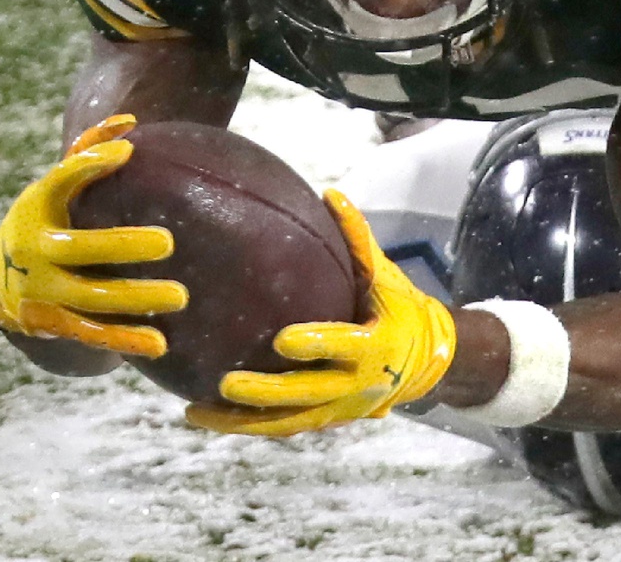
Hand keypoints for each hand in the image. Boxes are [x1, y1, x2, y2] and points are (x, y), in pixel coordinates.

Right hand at [0, 114, 186, 357]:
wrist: (3, 275)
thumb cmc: (50, 214)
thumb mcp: (58, 181)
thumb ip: (90, 148)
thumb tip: (130, 123)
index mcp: (37, 209)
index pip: (61, 181)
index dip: (89, 165)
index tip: (127, 153)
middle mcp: (35, 253)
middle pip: (78, 250)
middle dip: (120, 247)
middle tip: (169, 243)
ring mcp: (43, 293)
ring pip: (90, 299)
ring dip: (134, 300)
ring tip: (179, 297)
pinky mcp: (55, 325)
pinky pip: (92, 334)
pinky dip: (124, 340)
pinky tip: (160, 343)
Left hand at [185, 190, 455, 437]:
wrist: (424, 360)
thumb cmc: (399, 306)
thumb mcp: (385, 274)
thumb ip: (357, 237)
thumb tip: (329, 192)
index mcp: (376, 345)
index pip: (342, 345)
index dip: (315, 343)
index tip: (281, 340)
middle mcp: (357, 385)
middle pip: (306, 394)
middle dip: (266, 392)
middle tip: (226, 383)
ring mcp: (339, 410)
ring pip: (287, 422)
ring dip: (241, 422)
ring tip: (196, 412)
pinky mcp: (326, 422)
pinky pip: (284, 428)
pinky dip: (248, 426)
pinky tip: (210, 418)